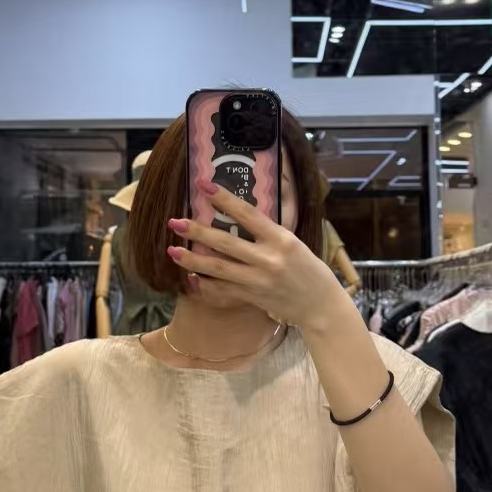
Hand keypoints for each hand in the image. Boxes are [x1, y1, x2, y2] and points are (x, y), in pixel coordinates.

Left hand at [167, 181, 347, 330]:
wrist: (320, 305)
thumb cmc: (308, 269)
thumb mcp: (293, 243)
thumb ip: (268, 232)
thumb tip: (239, 213)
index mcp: (281, 239)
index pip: (247, 214)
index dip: (224, 199)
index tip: (204, 186)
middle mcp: (268, 259)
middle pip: (225, 243)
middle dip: (197, 232)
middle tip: (175, 221)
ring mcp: (258, 281)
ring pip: (218, 269)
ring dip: (192, 260)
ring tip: (172, 250)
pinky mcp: (252, 298)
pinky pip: (222, 291)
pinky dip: (204, 285)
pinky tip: (189, 277)